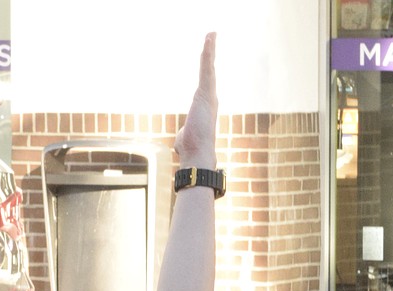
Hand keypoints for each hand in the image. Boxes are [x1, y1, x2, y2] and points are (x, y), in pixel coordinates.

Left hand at [174, 33, 217, 167]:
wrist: (197, 155)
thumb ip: (184, 134)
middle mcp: (210, 100)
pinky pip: (206, 68)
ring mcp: (209, 96)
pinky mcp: (206, 93)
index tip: (207, 59)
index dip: (207, 70)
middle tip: (212, 38)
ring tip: (211, 34)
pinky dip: (208, 53)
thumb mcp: (185, 138)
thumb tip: (180, 140)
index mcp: (205, 107)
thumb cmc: (190, 150)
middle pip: (209, 72)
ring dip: (210, 49)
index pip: (205, 84)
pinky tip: (209, 39)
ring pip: (209, 68)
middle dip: (210, 54)